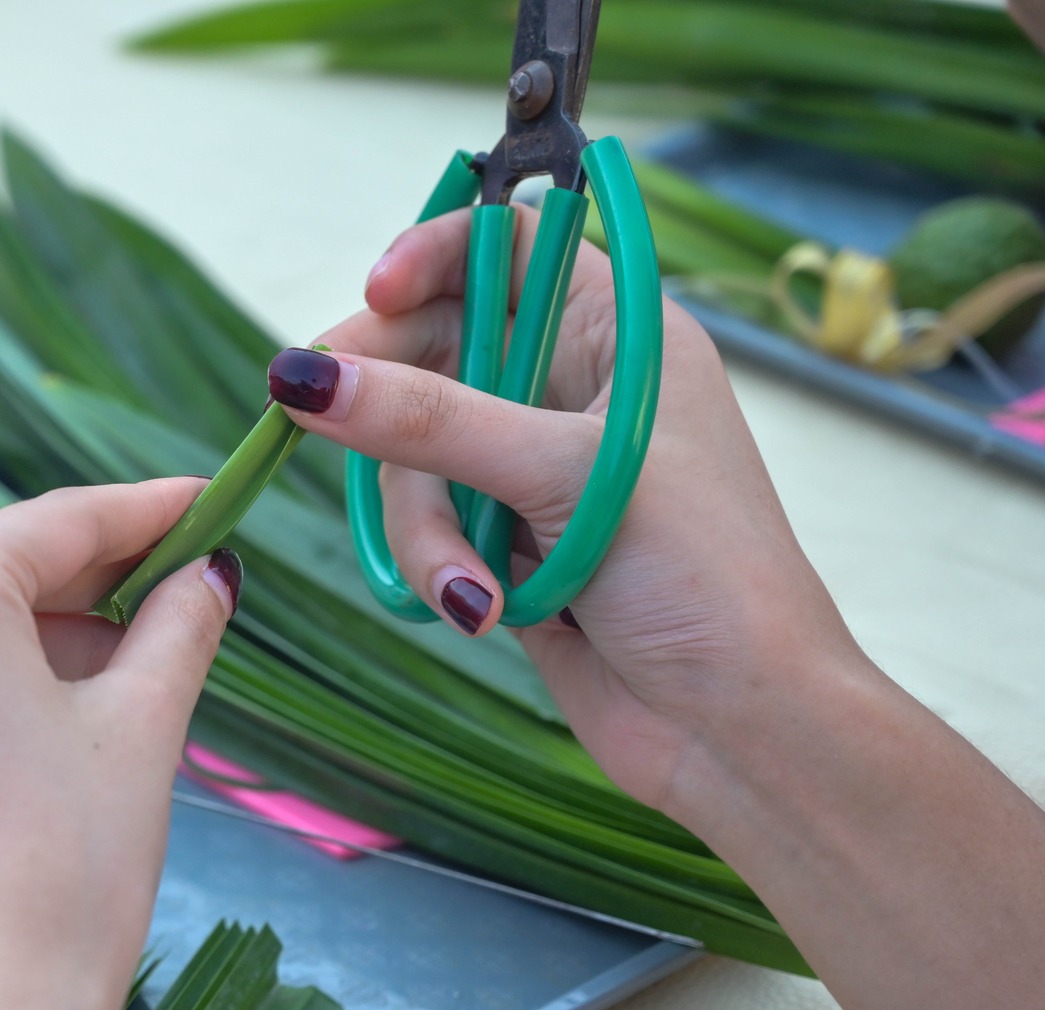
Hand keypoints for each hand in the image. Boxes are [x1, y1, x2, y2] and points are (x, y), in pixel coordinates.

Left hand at [0, 477, 236, 1009]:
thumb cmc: (69, 871)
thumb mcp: (142, 727)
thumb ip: (177, 625)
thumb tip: (209, 576)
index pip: (57, 524)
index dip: (144, 512)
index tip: (201, 504)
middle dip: (84, 586)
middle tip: (172, 597)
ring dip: (24, 646)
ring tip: (109, 691)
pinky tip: (26, 749)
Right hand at [269, 206, 864, 808]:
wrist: (740, 727)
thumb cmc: (702, 576)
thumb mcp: (566, 477)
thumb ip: (431, 421)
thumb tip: (304, 376)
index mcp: (622, 335)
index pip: (510, 246)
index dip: (435, 255)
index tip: (373, 295)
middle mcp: (575, 392)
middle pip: (435, 350)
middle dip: (391, 404)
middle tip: (321, 419)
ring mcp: (535, 473)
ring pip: (419, 456)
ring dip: (428, 525)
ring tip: (472, 588)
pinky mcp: (507, 548)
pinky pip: (430, 528)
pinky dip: (442, 568)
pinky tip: (481, 611)